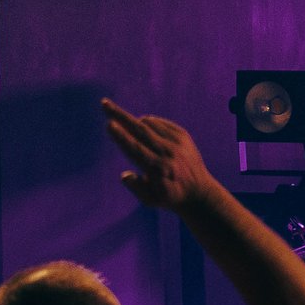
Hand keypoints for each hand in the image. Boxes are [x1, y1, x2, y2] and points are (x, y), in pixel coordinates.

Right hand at [102, 101, 221, 212]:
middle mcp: (168, 153)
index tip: (109, 124)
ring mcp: (177, 143)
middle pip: (140, 131)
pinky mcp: (183, 136)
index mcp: (158, 169)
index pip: (136, 149)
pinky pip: (161, 123)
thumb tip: (124, 175)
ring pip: (150, 124)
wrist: (199, 191)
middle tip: (105, 104)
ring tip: (122, 123)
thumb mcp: (150, 200)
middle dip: (120, 116)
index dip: (122, 136)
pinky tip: (143, 128)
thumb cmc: (168, 197)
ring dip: (133, 121)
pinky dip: (148, 123)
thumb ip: (136, 187)